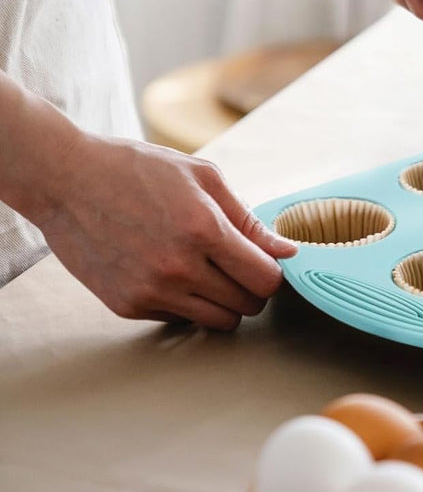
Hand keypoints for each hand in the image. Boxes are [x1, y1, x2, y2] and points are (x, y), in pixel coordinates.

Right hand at [32, 132, 296, 330]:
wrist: (68, 181)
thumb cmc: (139, 169)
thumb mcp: (204, 177)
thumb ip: (248, 220)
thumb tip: (287, 251)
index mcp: (204, 230)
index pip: (265, 279)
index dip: (274, 273)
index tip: (267, 261)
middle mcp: (178, 268)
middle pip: (247, 305)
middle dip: (252, 287)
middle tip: (239, 264)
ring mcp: (150, 292)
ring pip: (218, 321)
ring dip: (225, 301)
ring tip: (211, 271)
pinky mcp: (127, 306)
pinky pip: (180, 319)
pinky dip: (188, 302)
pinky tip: (173, 272)